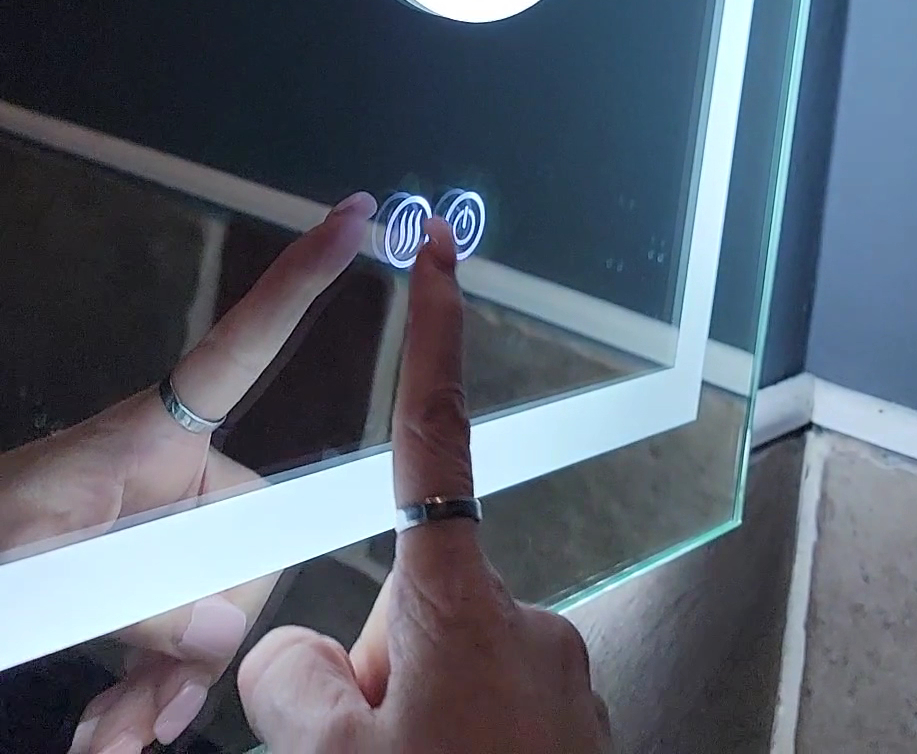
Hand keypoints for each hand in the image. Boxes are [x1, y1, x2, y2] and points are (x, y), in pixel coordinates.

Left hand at [0, 189, 376, 751]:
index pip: (241, 347)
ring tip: (113, 725)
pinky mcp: (145, 589)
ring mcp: (161, 532)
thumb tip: (218, 629)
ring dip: (178, 679)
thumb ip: (125, 595)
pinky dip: (160, 694)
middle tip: (150, 696)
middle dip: (215, 622)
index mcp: (149, 437)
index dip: (299, 282)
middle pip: (253, 534)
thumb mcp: (36, 559)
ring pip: (224, 604)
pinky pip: (190, 642)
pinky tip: (114, 726)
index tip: (353, 218)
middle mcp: (170, 477)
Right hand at [238, 216, 611, 753]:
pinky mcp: (583, 726)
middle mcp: (526, 619)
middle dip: (381, 668)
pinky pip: (497, 712)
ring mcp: (564, 675)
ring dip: (422, 722)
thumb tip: (299, 651)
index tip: (444, 250)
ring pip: (453, 672)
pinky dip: (465, 745)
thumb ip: (295, 681)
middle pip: (415, 604)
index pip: (435, 438)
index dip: (434, 337)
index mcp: (460, 604)